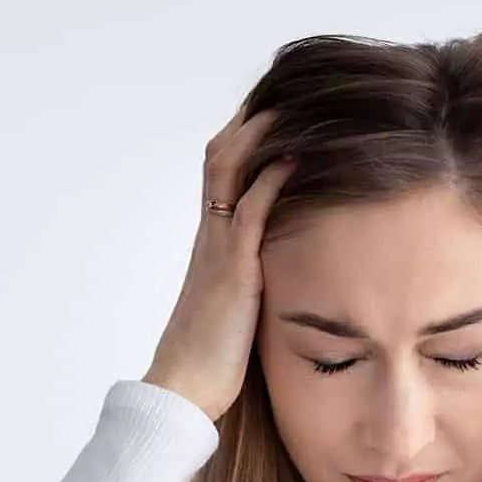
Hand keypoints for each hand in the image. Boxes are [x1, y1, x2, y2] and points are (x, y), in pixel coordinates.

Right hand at [144, 108, 296, 421]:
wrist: (183, 389)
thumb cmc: (209, 361)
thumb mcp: (234, 308)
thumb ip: (250, 281)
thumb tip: (275, 274)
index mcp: (210, 245)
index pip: (220, 174)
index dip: (242, 139)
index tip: (272, 113)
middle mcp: (210, 237)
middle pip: (220, 157)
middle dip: (250, 121)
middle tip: (285, 91)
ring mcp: (219, 250)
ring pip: (230, 171)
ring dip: (260, 134)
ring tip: (292, 105)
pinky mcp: (234, 271)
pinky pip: (252, 211)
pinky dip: (273, 178)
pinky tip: (297, 157)